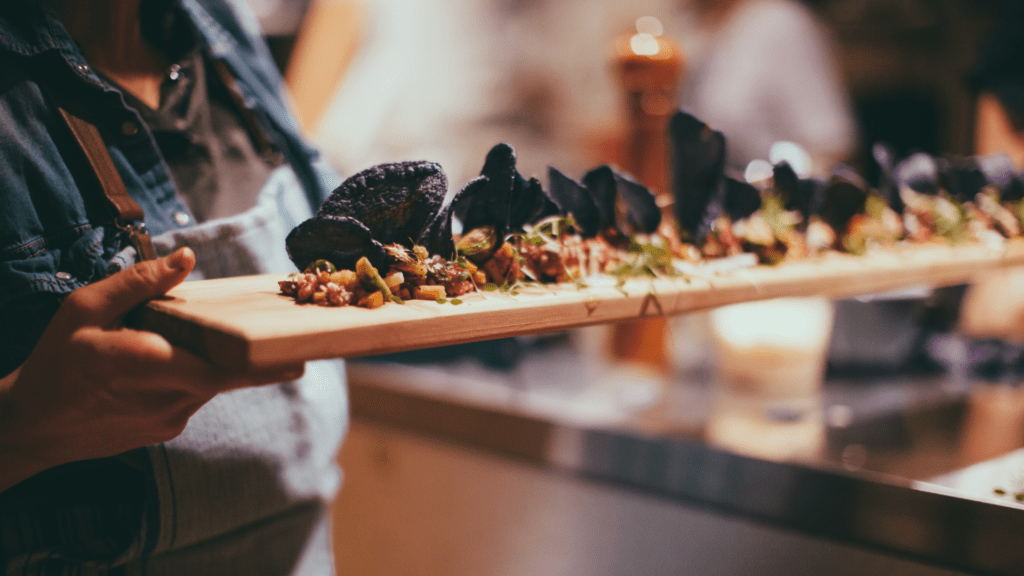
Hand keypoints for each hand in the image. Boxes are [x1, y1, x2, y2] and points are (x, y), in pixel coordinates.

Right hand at [0, 247, 303, 491]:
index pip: (218, 369)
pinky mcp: (165, 430)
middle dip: (249, 356)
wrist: (30, 427)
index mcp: (144, 364)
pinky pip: (193, 395)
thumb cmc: (56, 361)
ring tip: (177, 340)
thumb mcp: (84, 309)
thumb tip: (186, 259)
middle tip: (286, 346)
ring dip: (210, 360)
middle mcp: (164, 398)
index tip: (300, 360)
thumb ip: (137, 284)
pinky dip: (190, 376)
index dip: (261, 367)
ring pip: (210, 383)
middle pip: (224, 373)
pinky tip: (161, 364)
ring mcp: (167, 419)